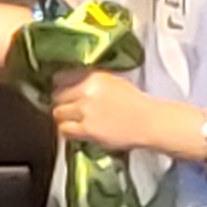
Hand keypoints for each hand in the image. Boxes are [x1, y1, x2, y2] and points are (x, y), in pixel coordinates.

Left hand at [49, 70, 163, 154]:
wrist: (148, 122)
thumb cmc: (135, 102)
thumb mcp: (113, 82)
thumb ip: (91, 81)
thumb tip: (71, 83)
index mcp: (94, 77)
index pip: (62, 77)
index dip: (59, 85)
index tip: (60, 90)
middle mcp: (87, 91)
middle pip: (58, 95)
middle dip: (60, 101)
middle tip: (66, 107)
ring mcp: (86, 110)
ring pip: (58, 112)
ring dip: (62, 116)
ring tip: (69, 119)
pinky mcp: (88, 129)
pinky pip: (65, 129)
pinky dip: (66, 130)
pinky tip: (72, 130)